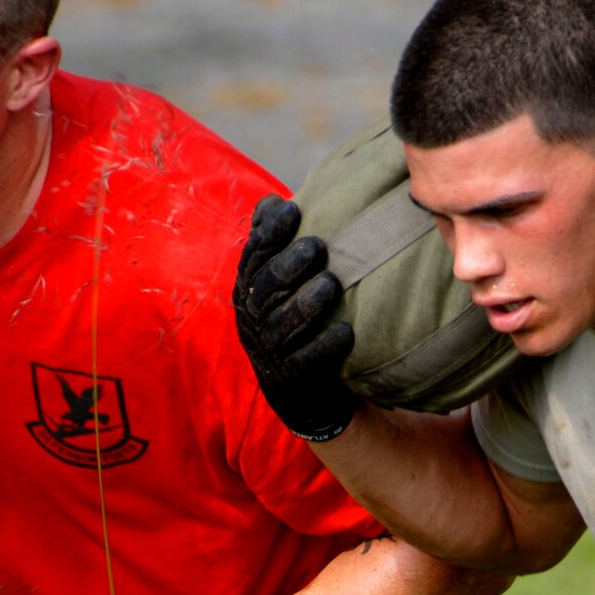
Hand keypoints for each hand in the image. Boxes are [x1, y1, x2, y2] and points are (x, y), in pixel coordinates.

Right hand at [233, 195, 359, 441]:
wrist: (302, 393)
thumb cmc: (293, 322)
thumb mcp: (277, 285)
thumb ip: (274, 245)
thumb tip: (271, 201)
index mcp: (249, 292)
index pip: (253, 257)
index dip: (270, 233)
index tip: (293, 210)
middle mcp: (253, 320)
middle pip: (265, 288)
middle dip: (289, 265)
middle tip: (317, 246)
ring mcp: (270, 352)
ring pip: (283, 325)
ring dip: (307, 304)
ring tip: (331, 284)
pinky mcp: (291, 379)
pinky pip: (305, 362)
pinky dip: (325, 347)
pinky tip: (345, 332)